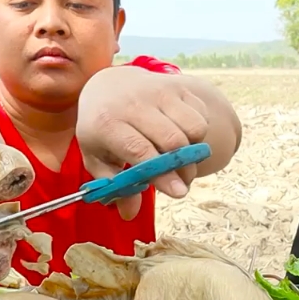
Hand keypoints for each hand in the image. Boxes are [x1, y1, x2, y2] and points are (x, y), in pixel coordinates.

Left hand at [76, 66, 208, 219]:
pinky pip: (201, 114)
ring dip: (194, 150)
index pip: (140, 151)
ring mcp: (157, 91)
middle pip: (172, 141)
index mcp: (107, 123)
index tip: (179, 192)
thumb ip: (114, 186)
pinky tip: (182, 134)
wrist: (107, 84)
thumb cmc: (102, 129)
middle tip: (182, 181)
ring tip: (181, 157)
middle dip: (184, 168)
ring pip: (193, 127)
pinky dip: (199, 132)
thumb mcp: (97, 157)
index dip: (162, 174)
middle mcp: (133, 104)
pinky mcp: (176, 85)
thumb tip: (129, 215)